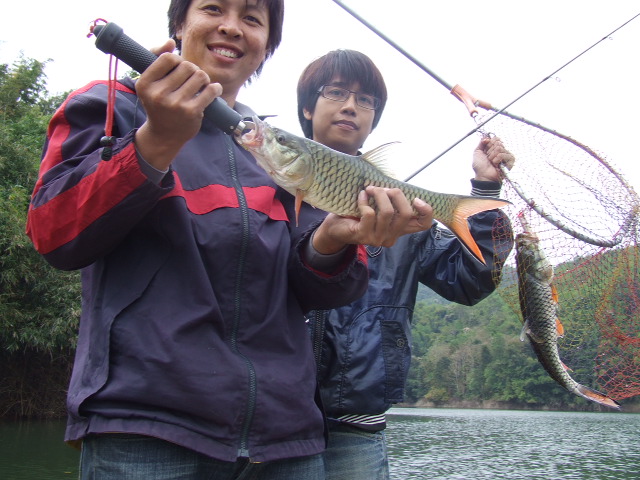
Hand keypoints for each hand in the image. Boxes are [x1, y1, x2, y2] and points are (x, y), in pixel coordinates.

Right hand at [134, 39, 223, 170]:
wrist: (164, 135)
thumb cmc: (158, 104)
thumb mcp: (150, 83)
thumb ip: (156, 58)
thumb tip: (170, 42)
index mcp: (145, 84)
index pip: (168, 58)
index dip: (177, 59)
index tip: (179, 68)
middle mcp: (158, 94)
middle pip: (187, 65)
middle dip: (192, 69)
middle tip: (191, 79)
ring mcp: (176, 104)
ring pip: (200, 75)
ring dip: (203, 79)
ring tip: (200, 86)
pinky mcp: (191, 112)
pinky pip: (211, 90)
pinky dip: (215, 88)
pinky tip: (213, 90)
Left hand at [311, 186, 432, 252]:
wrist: (335, 229)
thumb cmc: (358, 215)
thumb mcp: (378, 208)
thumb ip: (391, 202)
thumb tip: (395, 186)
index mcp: (399, 229)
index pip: (423, 225)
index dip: (427, 211)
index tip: (417, 199)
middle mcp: (391, 236)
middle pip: (406, 214)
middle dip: (395, 194)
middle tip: (382, 188)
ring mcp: (378, 238)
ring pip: (387, 212)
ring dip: (379, 194)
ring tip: (370, 189)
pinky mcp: (363, 235)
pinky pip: (370, 214)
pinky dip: (365, 201)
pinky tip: (361, 196)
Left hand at [472, 136, 514, 181]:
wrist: (483, 176)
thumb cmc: (480, 167)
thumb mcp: (477, 152)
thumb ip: (481, 143)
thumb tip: (487, 137)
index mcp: (493, 148)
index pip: (495, 139)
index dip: (489, 143)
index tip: (485, 151)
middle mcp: (500, 151)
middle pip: (498, 142)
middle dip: (490, 151)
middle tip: (488, 158)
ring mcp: (506, 155)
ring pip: (500, 148)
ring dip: (493, 156)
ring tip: (492, 163)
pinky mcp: (510, 161)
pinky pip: (504, 154)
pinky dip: (498, 160)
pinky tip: (496, 165)